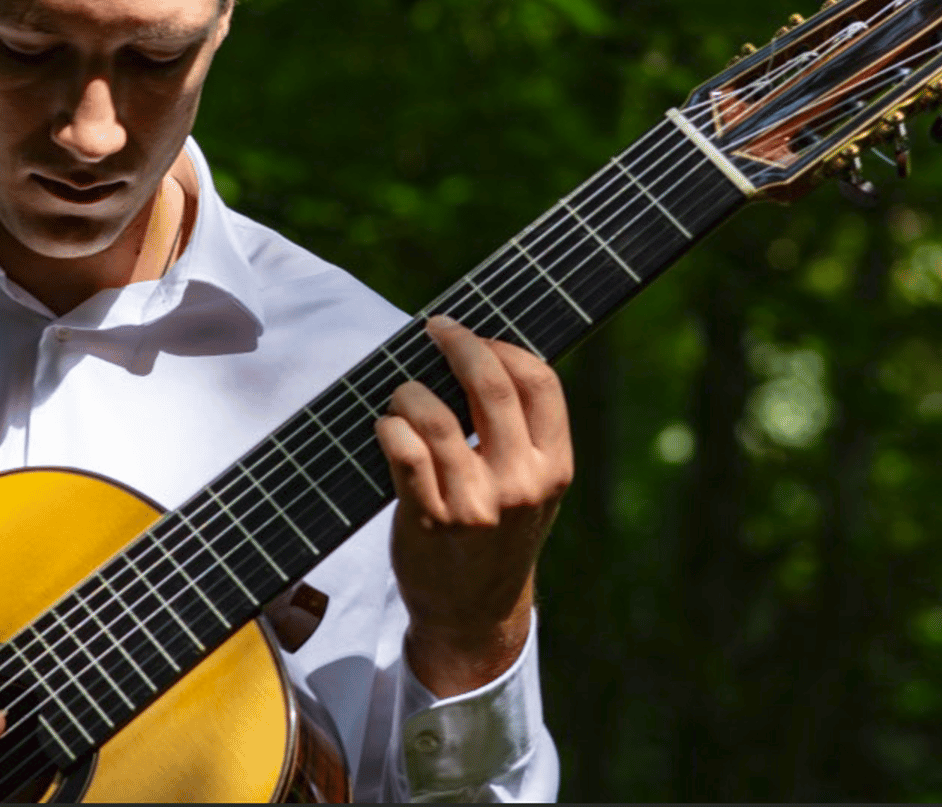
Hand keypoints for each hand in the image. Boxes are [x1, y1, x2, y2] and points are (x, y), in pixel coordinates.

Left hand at [374, 317, 571, 698]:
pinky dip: (389, 427)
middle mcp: (522, 483)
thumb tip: (477, 352)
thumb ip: (519, 432)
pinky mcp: (431, 520)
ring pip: (437, 416)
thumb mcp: (531, 486)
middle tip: (434, 329)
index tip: (476, 334)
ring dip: (410, 391)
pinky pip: (404, 450)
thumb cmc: (498, 532)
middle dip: (458, 344)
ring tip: (403, 394)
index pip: (540, 382)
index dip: (504, 346)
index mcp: (554, 467)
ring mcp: (476, 503)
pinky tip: (387, 427)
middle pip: (491, 385)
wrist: (473, 612)